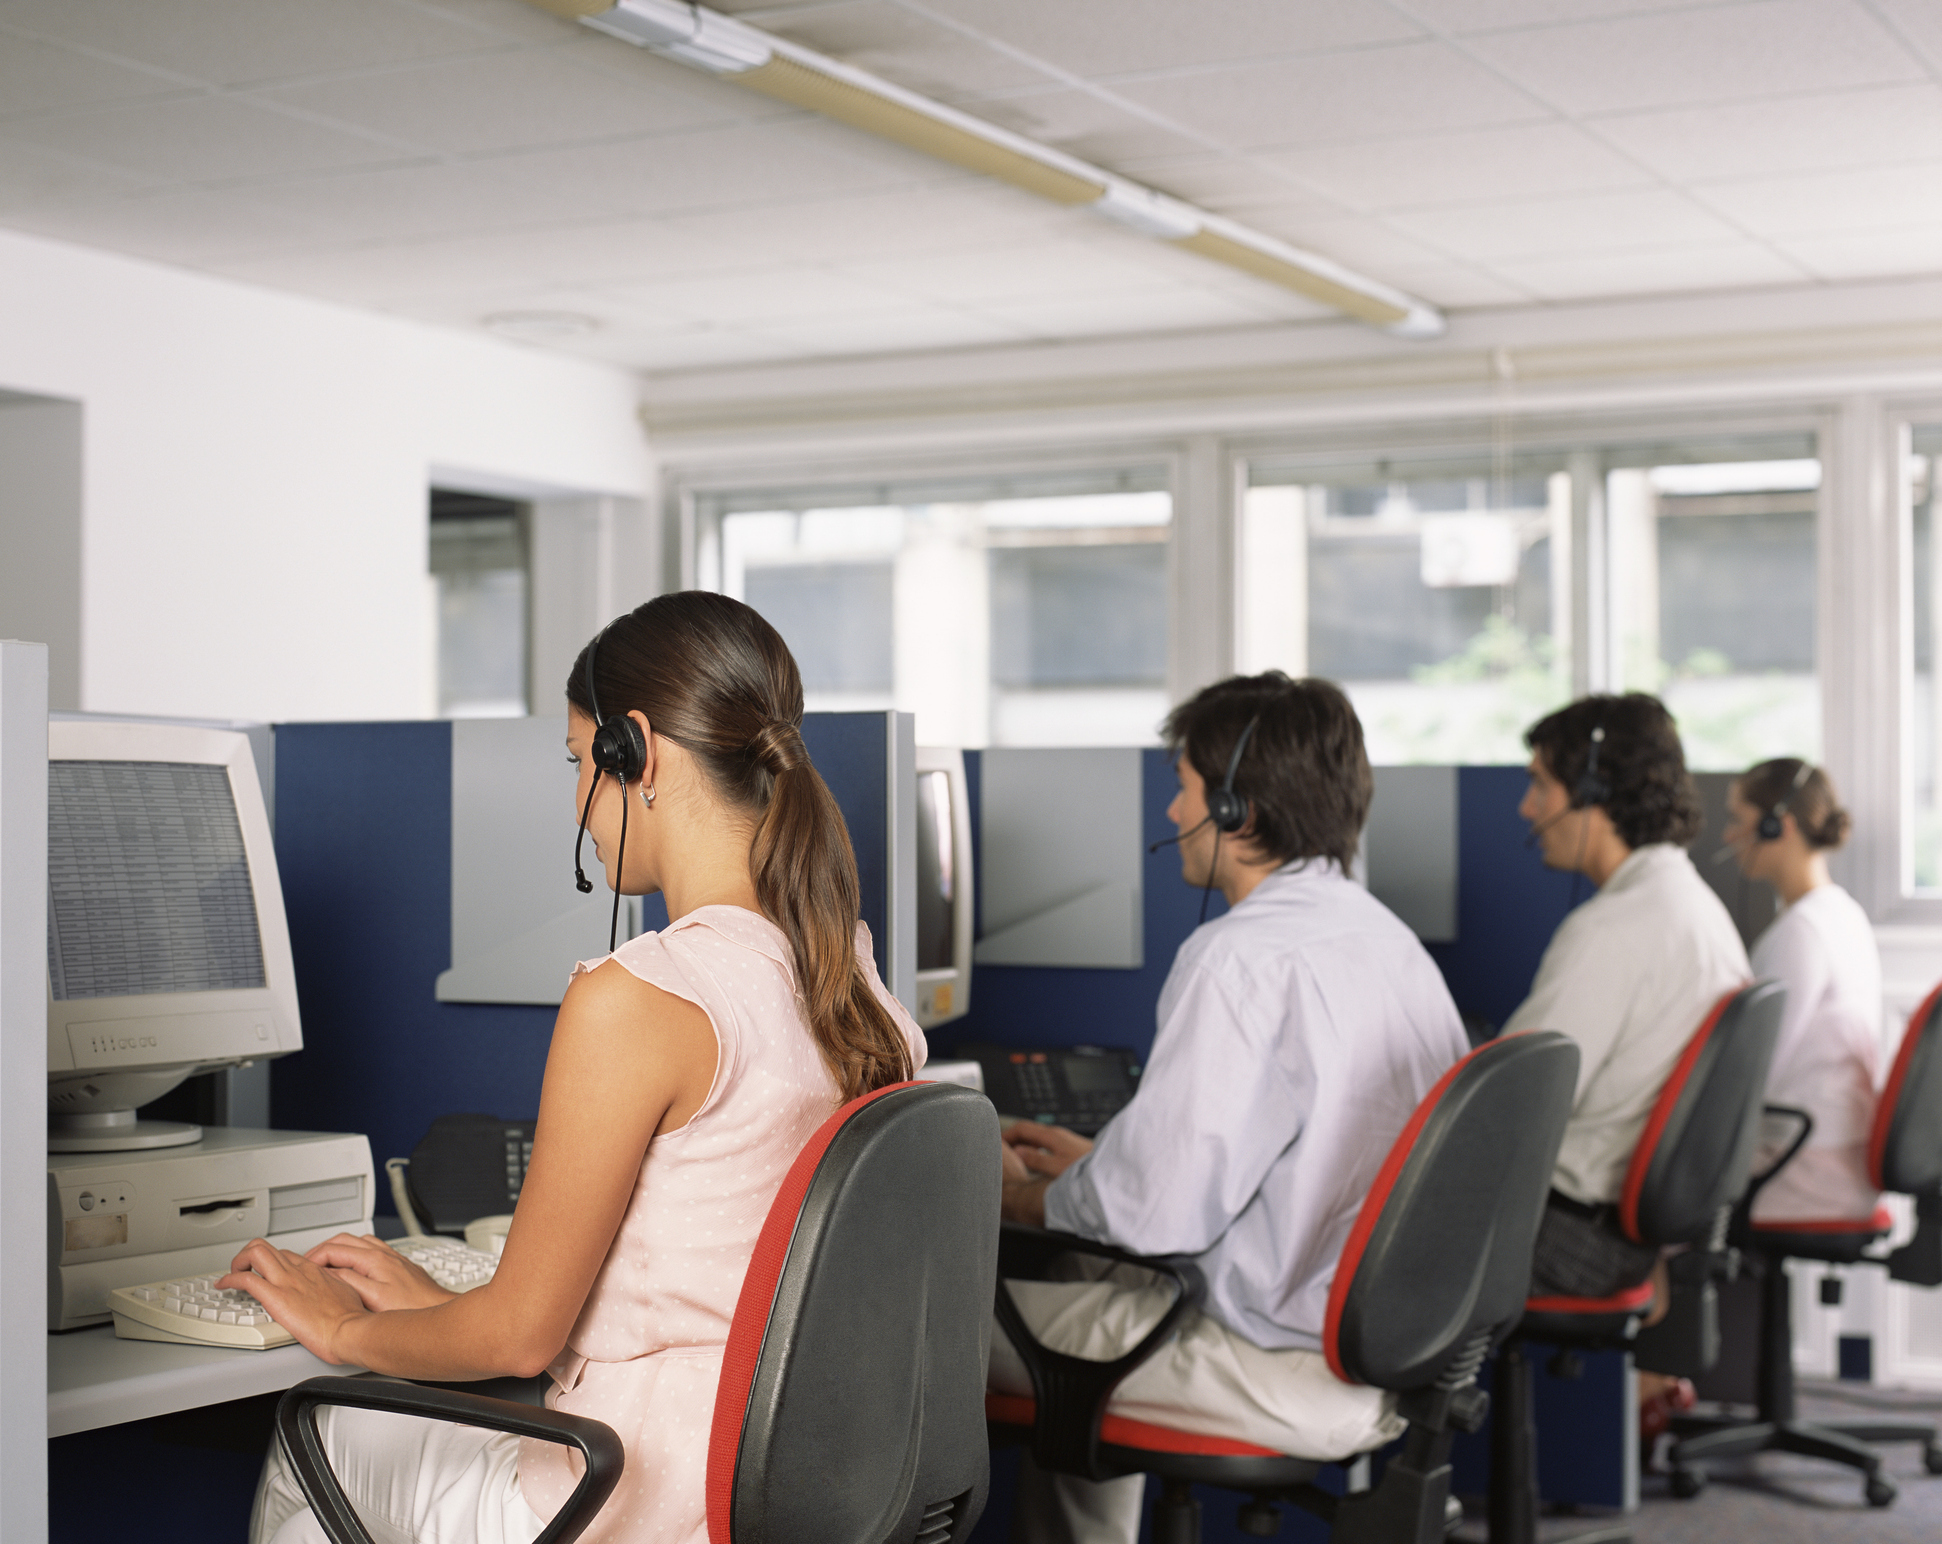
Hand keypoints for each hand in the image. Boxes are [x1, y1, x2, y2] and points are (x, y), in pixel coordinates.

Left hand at [219, 1240, 372, 1363]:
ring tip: (231, 1274)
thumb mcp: (346, 1293)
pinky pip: (246, 1279)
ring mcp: (286, 1282)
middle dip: (247, 1255)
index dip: (269, 1261)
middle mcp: (298, 1271)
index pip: (285, 1255)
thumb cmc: (351, 1318)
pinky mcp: (276, 1298)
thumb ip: (333, 1287)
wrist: (349, 1330)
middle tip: (241, 1269)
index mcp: (314, 1271)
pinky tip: (224, 1285)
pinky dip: (230, 1279)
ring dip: (238, 1261)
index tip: (263, 1272)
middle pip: (267, 1247)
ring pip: (255, 1253)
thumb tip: (331, 1289)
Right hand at [304, 1233, 456, 1312]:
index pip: (335, 1248)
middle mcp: (384, 1253)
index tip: (302, 1267)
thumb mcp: (373, 1297)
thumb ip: (349, 1282)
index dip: (314, 1257)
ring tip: (327, 1263)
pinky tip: (355, 1266)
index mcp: (374, 1259)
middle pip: (345, 1240)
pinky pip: (371, 1249)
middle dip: (323, 1249)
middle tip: (308, 1263)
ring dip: (340, 1249)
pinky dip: (356, 1253)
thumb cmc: (411, 1306)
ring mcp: (392, 1258)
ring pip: (359, 1242)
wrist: (438, 1309)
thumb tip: (329, 1273)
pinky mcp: (398, 1265)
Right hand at [1003, 1121, 1092, 1180]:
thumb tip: (1018, 1153)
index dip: (1006, 1134)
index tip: (995, 1141)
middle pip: (1030, 1131)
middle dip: (1014, 1139)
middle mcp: (1059, 1135)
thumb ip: (1037, 1160)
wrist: (1117, 1171)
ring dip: (1026, 1145)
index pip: (1022, 1128)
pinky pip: (1048, 1145)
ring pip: (1040, 1138)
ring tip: (1016, 1158)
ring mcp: (1067, 1141)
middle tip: (1002, 1151)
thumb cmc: (1091, 1171)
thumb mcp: (1057, 1168)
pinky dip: (1037, 1150)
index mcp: (1052, 1136)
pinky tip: (1039, 1163)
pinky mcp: (1074, 1149)